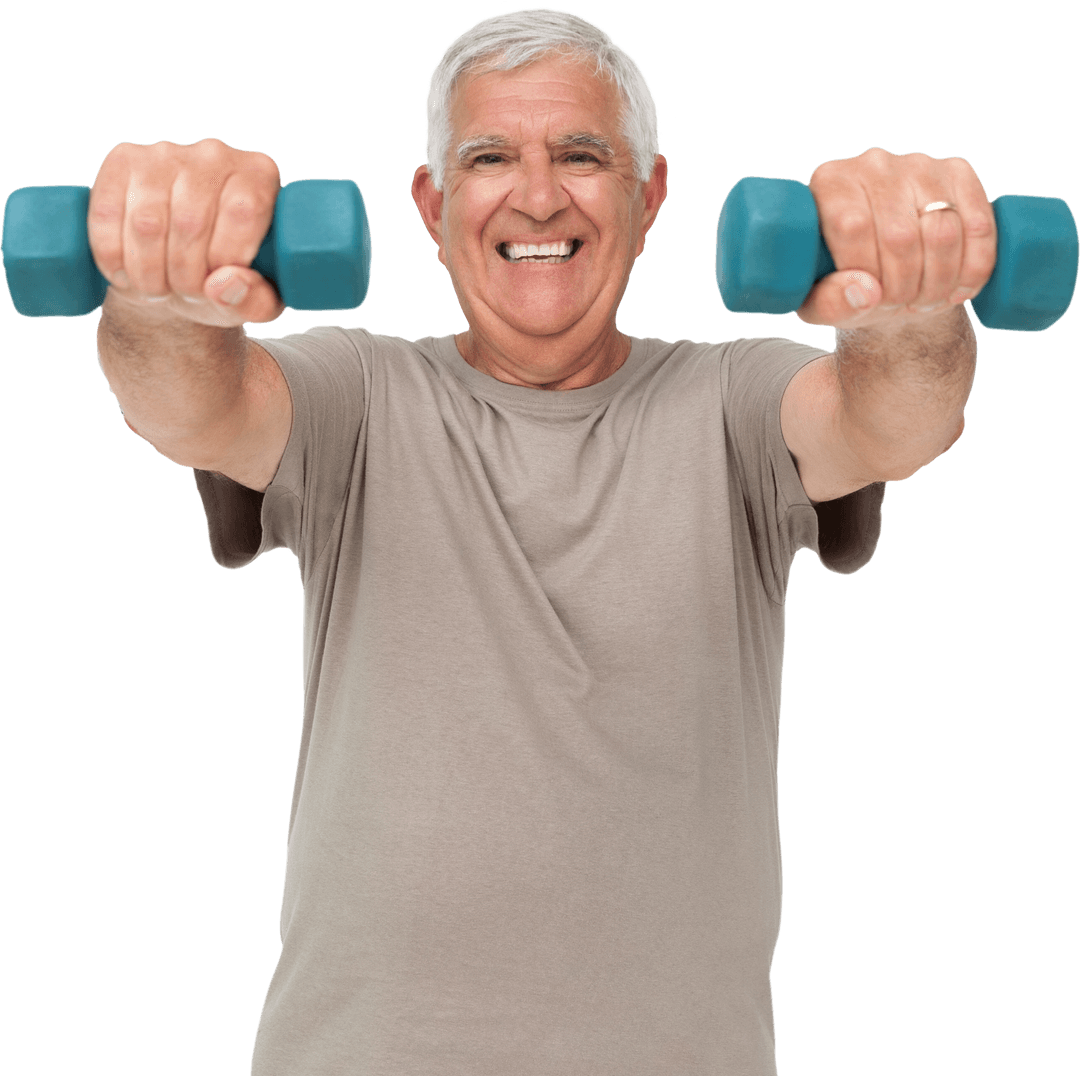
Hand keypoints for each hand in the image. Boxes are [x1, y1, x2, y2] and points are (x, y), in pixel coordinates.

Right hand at [89, 138, 285, 326]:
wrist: (178, 269)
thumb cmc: (226, 280)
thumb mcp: (256, 302)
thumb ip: (255, 300)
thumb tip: (223, 284)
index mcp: (259, 176)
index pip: (243, 212)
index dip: (225, 259)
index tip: (217, 284)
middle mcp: (215, 153)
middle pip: (191, 221)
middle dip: (185, 276)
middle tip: (186, 295)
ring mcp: (165, 153)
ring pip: (147, 222)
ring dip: (148, 272)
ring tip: (159, 289)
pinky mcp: (122, 161)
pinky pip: (107, 214)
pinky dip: (112, 256)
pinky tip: (125, 274)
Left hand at [797, 147, 996, 330]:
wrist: (889, 266)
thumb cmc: (847, 282)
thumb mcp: (822, 303)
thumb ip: (829, 303)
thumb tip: (865, 291)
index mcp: (830, 184)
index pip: (853, 227)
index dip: (868, 273)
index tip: (872, 298)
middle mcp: (872, 164)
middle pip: (900, 236)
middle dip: (903, 287)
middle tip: (900, 305)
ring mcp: (919, 164)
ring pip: (942, 233)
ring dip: (939, 282)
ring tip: (925, 300)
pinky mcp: (959, 173)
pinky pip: (978, 226)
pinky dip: (973, 268)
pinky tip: (958, 288)